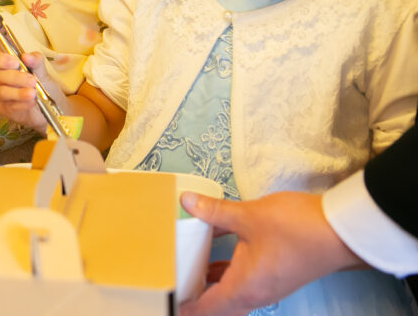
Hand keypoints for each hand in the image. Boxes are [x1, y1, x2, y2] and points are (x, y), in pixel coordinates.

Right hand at [0, 50, 49, 130]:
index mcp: (7, 67)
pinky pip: (11, 106)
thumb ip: (36, 61)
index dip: (1, 60)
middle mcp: (1, 81)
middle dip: (16, 77)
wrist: (50, 106)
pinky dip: (23, 103)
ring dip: (19, 92)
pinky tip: (33, 102)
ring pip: (3, 92)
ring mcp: (2, 96)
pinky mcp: (6, 110)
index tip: (16, 62)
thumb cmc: (42, 85)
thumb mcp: (42, 71)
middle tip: (32, 80)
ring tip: (33, 93)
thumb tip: (26, 56)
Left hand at [179, 191, 363, 315]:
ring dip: (209, 285)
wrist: (342, 232)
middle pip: (217, 307)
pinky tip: (213, 254)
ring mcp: (267, 286)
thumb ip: (214, 211)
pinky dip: (225, 273)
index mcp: (244, 289)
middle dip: (195, 299)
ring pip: (230, 294)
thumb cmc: (297, 228)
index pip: (205, 309)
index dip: (183, 306)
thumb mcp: (249, 216)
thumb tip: (186, 202)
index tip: (166, 298)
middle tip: (172, 284)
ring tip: (185, 270)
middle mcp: (255, 294)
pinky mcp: (275, 275)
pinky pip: (242, 282)